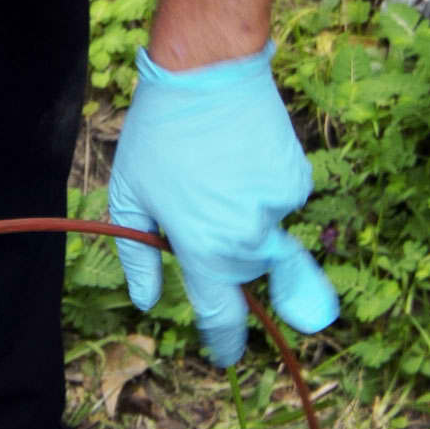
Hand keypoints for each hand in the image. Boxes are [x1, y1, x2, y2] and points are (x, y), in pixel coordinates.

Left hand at [107, 47, 336, 369]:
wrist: (210, 71)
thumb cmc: (159, 133)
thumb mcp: (131, 195)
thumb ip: (138, 256)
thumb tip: (147, 300)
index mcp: (204, 248)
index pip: (221, 315)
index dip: (224, 342)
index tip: (226, 357)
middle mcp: (248, 238)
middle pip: (249, 276)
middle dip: (234, 264)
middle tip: (218, 223)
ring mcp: (278, 209)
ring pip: (267, 235)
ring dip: (247, 220)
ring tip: (218, 170)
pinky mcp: (298, 181)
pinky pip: (281, 202)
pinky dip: (263, 190)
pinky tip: (242, 156)